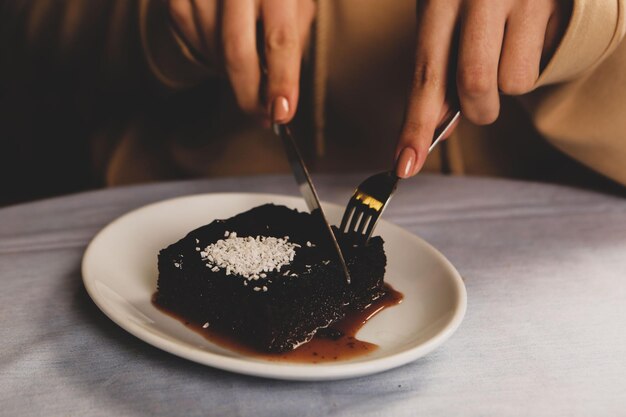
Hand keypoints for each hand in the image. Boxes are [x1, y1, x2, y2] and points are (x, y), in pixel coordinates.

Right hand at [168, 0, 315, 122]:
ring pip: (216, 55)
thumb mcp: (296, 4)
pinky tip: (224, 37)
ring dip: (233, 71)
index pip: (280, 40)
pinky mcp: (178, 1)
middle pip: (237, 54)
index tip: (281, 113)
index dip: (281, 81)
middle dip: (249, 96)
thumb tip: (281, 96)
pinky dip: (213, 53)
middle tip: (262, 116)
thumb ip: (292, 43)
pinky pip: (196, 45)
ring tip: (247, 52)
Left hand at [395, 0, 570, 177]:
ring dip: (506, 82)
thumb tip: (438, 130)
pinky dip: (530, 62)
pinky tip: (525, 34)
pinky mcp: (558, 5)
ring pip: (513, 83)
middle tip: (479, 102)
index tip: (405, 165)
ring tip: (504, 46)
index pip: (425, 75)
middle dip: (475, 110)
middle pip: (474, 85)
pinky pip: (541, 64)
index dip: (415, 127)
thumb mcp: (444, 18)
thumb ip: (440, 70)